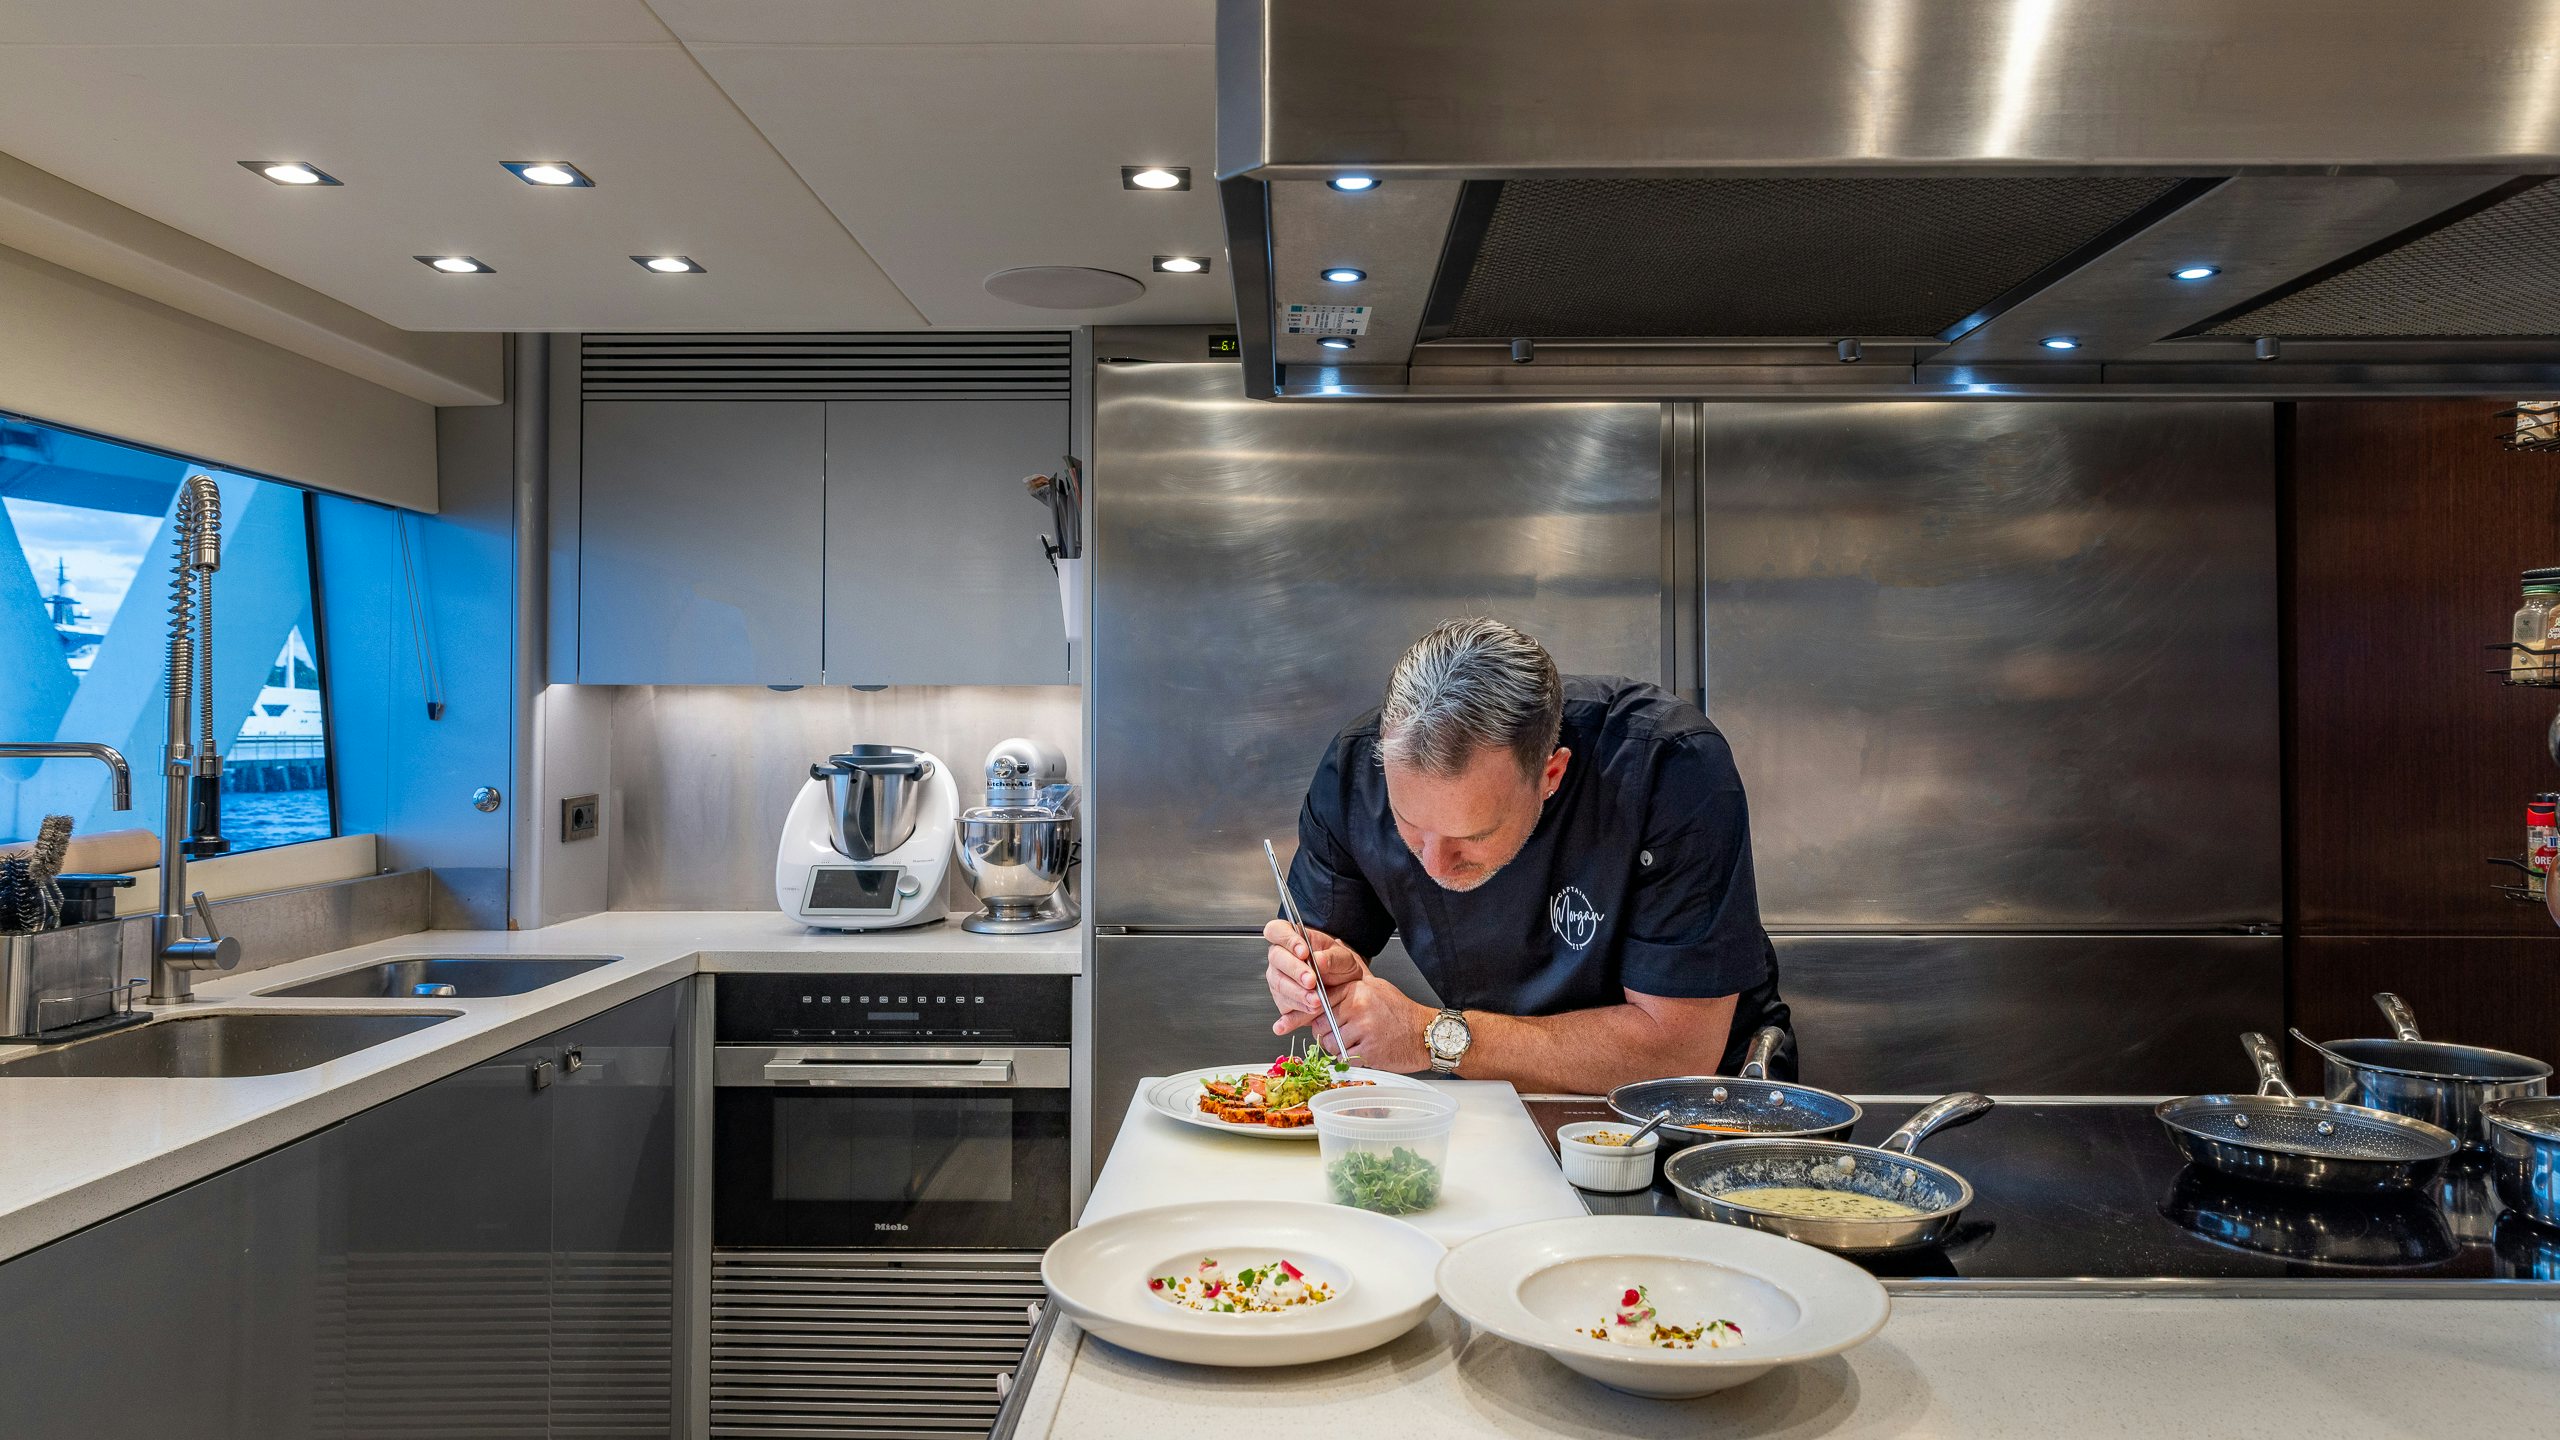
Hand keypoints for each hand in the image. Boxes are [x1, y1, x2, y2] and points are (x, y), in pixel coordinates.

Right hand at [1263, 918, 1364, 1035]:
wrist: (1346, 989)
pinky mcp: (1282, 999)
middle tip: (1311, 980)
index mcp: (1293, 939)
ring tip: (1316, 999)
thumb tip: (1318, 959)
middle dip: (1295, 970)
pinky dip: (1300, 1008)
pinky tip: (1311, 1009)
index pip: (1277, 930)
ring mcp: (1279, 978)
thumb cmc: (1340, 967)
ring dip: (1298, 993)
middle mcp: (1281, 958)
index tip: (1303, 951)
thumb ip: (1332, 957)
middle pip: (1276, 958)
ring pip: (1279, 983)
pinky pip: (1285, 1004)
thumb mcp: (1344, 957)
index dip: (1287, 940)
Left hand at [1305, 971, 1431, 1073]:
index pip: (1319, 1002)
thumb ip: (1351, 982)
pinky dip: (1350, 1059)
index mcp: (1356, 990)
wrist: (1425, 1034)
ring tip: (1355, 1042)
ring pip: (1330, 1044)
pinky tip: (1363, 1050)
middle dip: (1327, 1033)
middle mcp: (1358, 1007)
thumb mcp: (1376, 987)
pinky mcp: (1368, 1051)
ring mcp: (1363, 1029)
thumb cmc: (1401, 1012)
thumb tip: (1329, 968)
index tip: (1324, 1019)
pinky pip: (1344, 1058)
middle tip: (1342, 1034)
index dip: (1319, 1014)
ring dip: (1338, 1048)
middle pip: (1320, 1025)